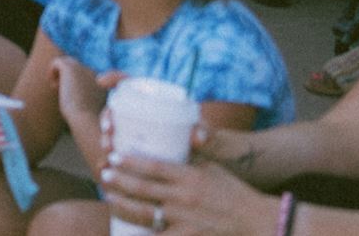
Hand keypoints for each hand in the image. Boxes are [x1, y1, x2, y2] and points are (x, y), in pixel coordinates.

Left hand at [50, 57, 115, 156]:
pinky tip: (53, 86)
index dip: (76, 83)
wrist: (85, 120)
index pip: (86, 75)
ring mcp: (83, 69)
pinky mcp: (70, 68)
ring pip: (67, 63)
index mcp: (102, 83)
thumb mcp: (90, 112)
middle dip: (67, 78)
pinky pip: (57, 62)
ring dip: (60, 75)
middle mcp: (94, 73)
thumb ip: (86, 101)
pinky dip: (52, 71)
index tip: (73, 96)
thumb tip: (74, 98)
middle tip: (60, 90)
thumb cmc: (88, 122)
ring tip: (56, 88)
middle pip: (76, 68)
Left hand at [100, 149, 274, 235]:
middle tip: (104, 173)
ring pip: (146, 214)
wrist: (254, 220)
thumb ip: (189, 155)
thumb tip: (175, 133)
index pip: (155, 166)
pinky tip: (129, 232)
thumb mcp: (210, 167)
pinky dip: (142, 235)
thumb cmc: (231, 190)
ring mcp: (184, 220)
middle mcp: (184, 197)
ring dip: (123, 206)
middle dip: (119, 181)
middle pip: (144, 189)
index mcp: (190, 176)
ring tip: (110, 198)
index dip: (131, 161)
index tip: (114, 155)